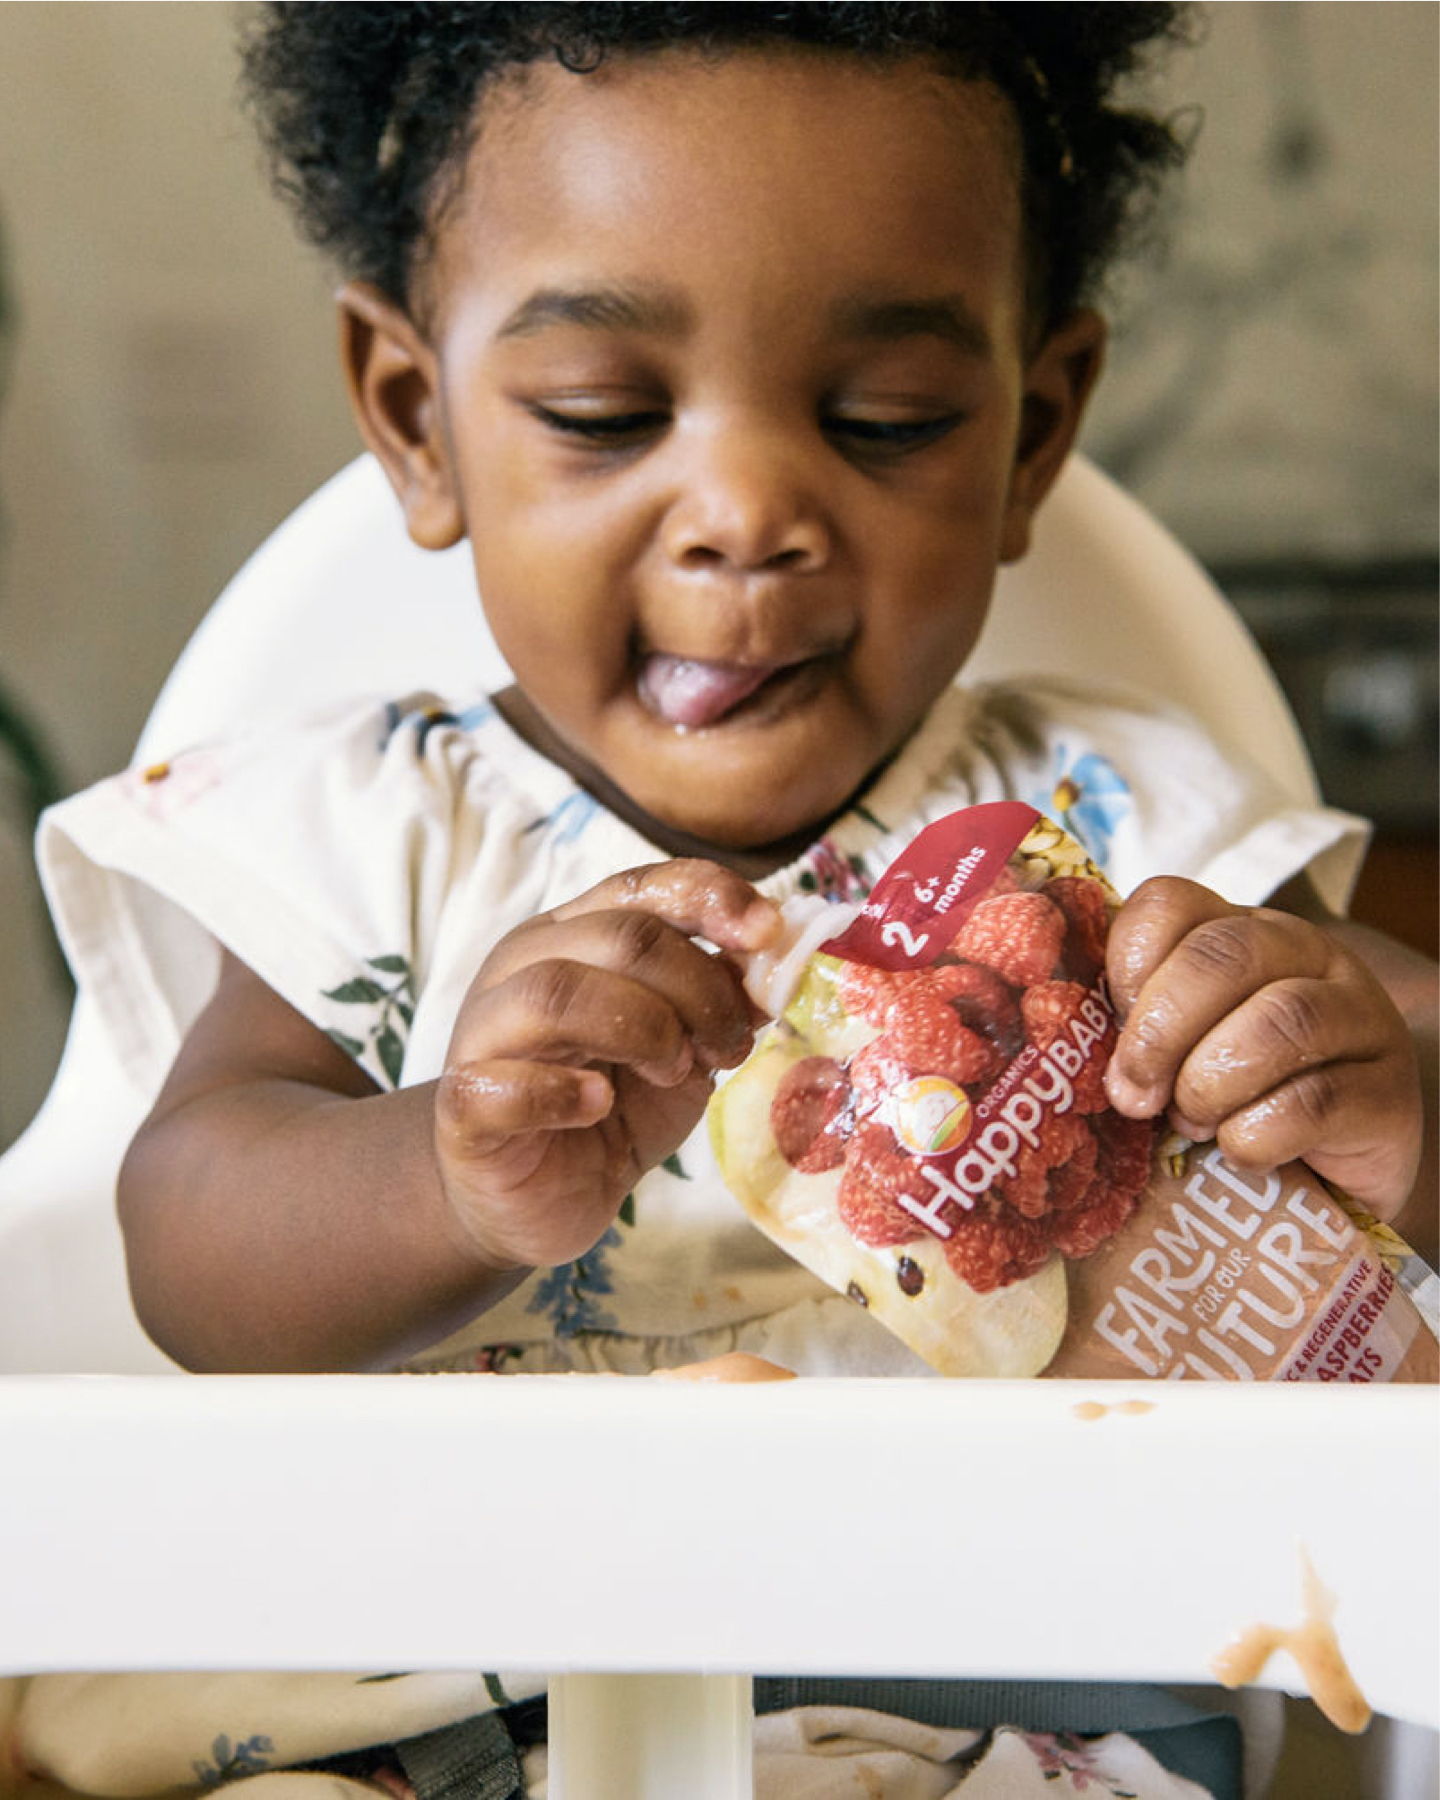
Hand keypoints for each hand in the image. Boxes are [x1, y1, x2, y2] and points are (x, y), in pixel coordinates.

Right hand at [433, 860, 779, 1270]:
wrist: (537, 1198)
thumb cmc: (609, 1108)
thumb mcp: (683, 1050)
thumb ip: (717, 1002)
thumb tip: (776, 961)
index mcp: (576, 936)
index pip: (642, 886)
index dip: (711, 897)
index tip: (769, 933)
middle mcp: (524, 965)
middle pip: (619, 936)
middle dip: (698, 988)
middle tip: (730, 1046)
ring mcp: (484, 1031)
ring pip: (557, 991)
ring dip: (643, 1030)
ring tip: (674, 1072)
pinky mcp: (462, 1105)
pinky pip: (501, 1081)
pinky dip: (560, 1091)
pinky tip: (596, 1104)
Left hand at [1103, 877, 1422, 1217]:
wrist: (1339, 1175)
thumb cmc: (1238, 1102)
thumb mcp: (1180, 1053)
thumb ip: (1134, 1032)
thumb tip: (1064, 1053)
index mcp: (1239, 932)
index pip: (1170, 902)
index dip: (1129, 961)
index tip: (1111, 1025)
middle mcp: (1306, 957)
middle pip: (1223, 956)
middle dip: (1160, 1031)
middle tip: (1135, 1095)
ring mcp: (1359, 1018)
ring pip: (1278, 1021)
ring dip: (1210, 1084)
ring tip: (1192, 1123)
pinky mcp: (1388, 1095)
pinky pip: (1313, 1102)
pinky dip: (1256, 1135)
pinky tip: (1241, 1150)